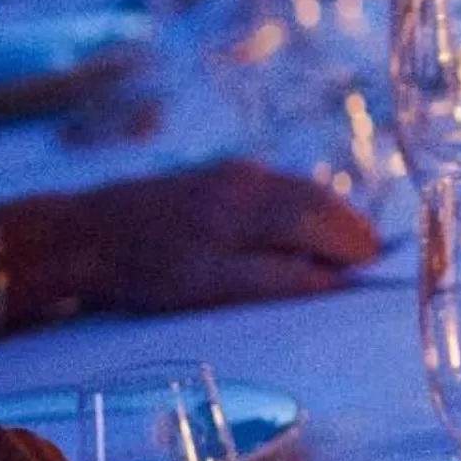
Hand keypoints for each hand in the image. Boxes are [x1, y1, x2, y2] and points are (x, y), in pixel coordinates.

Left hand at [14, 160, 379, 316]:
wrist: (81, 235)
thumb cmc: (145, 270)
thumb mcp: (212, 286)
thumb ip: (279, 279)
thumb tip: (336, 280)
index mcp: (257, 207)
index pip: (330, 223)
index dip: (360, 249)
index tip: (379, 274)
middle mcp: (254, 181)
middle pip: (323, 201)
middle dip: (352, 231)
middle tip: (371, 263)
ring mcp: (236, 174)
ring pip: (303, 191)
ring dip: (330, 219)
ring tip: (343, 250)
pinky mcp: (219, 177)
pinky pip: (279, 189)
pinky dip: (302, 210)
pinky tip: (298, 232)